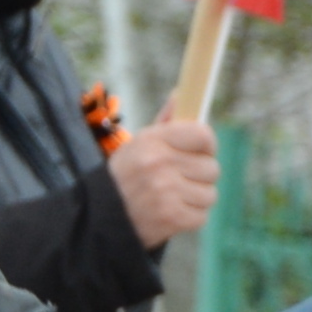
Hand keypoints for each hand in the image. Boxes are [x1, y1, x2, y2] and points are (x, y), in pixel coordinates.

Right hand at [113, 117, 221, 257]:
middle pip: (212, 168)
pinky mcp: (171, 217)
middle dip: (199, 176)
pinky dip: (190, 217)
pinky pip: (202, 215)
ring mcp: (166, 192)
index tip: (200, 153)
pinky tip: (171, 213)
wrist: (100, 216)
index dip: (206, 146)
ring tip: (172, 198)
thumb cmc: (127, 175)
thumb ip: (165, 122)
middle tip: (179, 180)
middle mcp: (159, 163)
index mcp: (152, 140)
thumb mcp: (139, 144)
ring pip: (210, 194)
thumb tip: (180, 94)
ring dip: (195, 198)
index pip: (203, 135)